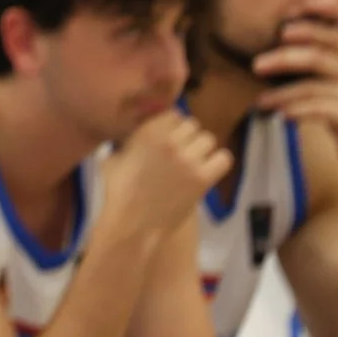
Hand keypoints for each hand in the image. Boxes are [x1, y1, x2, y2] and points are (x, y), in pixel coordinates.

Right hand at [101, 110, 231, 240]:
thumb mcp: (113, 157)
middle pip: (192, 125)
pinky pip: (223, 158)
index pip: (173, 114)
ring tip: (194, 161)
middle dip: (187, 136)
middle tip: (181, 151)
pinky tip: (206, 170)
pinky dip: (217, 162)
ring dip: (202, 148)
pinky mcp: (203, 178)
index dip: (172, 125)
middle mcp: (170, 141)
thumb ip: (126, 141)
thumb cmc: (118, 191)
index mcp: (147, 132)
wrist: (134, 222)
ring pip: (208, 139)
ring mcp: (188, 159)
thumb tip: (134, 134)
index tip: (168, 137)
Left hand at [257, 18, 337, 162]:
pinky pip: (319, 109)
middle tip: (256, 66)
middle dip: (282, 59)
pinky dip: (297, 110)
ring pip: (312, 88)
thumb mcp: (326, 77)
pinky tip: (282, 115)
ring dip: (281, 94)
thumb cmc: (336, 103)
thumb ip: (308, 58)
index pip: (330, 34)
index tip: (282, 30)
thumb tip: (265, 44)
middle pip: (316, 58)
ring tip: (261, 102)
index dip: (308, 29)